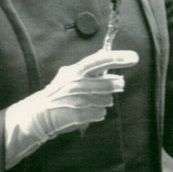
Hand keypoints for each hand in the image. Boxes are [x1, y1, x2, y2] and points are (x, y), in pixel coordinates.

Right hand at [5, 50, 137, 167]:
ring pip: (107, 100)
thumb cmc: (58, 93)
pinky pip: (100, 114)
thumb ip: (88, 67)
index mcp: (76, 70)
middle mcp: (77, 82)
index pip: (100, 60)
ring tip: (93, 102)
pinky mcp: (77, 115)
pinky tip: (90, 113)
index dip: (118, 58)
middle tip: (119, 85)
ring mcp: (77, 99)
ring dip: (104, 102)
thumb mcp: (69, 75)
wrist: (38, 114)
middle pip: (109, 83)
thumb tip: (106, 56)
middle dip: (116, 85)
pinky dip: (98, 114)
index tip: (134, 57)